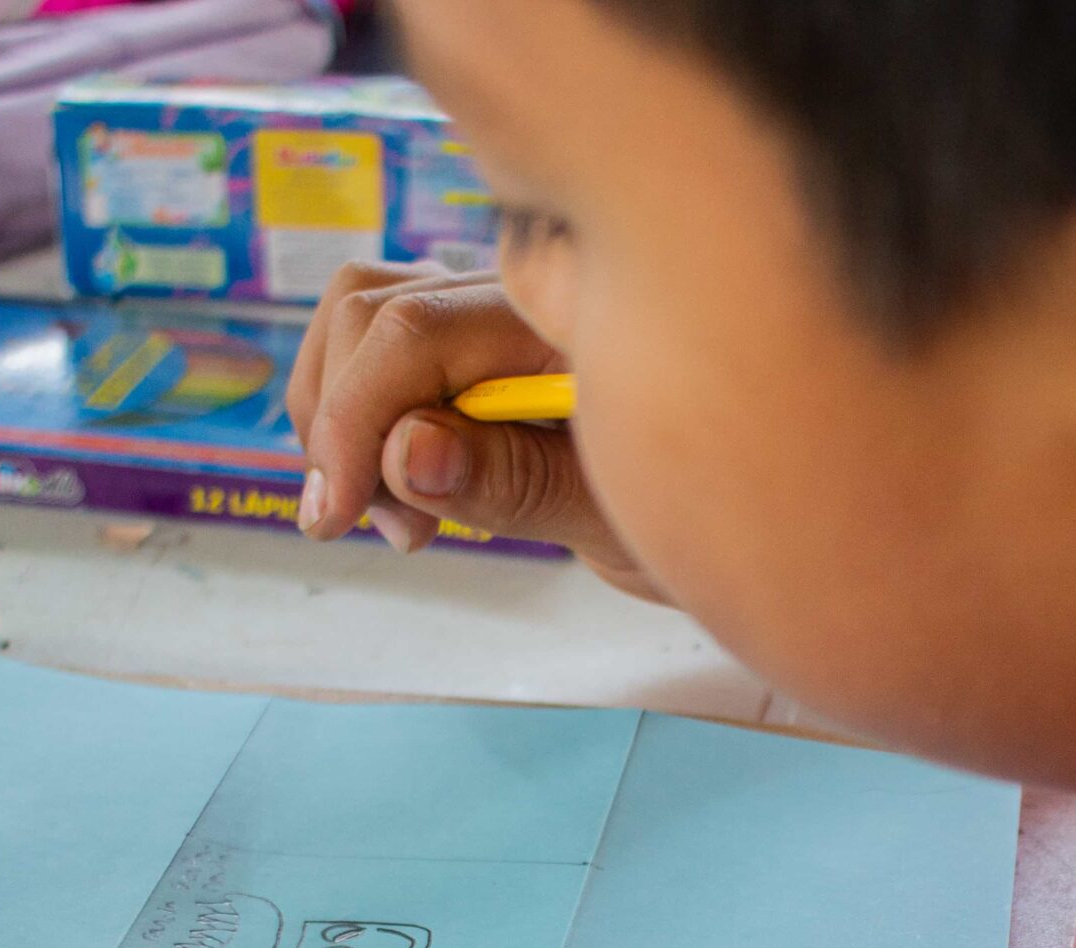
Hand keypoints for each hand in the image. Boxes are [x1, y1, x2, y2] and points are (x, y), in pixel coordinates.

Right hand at [286, 262, 662, 599]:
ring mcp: (494, 303)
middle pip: (369, 309)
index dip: (352, 420)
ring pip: (361, 315)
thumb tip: (407, 452)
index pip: (414, 330)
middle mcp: (522, 288)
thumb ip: (515, 480)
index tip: (335, 515)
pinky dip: (362, 413)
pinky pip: (382, 341)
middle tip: (395, 531)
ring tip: (402, 519)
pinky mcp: (475, 336)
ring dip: (343, 417)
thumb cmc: (698, 509)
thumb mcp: (615, 514)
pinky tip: (407, 492)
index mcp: (567, 312)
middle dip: (344, 423)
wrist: (740, 501)